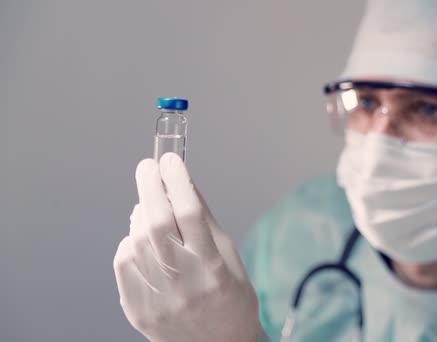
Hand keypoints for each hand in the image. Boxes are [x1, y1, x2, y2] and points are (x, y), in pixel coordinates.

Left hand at [113, 153, 260, 341]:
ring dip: (141, 213)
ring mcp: (158, 298)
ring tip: (150, 208)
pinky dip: (130, 241)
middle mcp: (184, 283)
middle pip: (157, 222)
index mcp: (213, 268)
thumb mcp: (230, 256)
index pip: (189, 213)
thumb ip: (205, 220)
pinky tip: (142, 239)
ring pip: (137, 239)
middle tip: (148, 168)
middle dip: (149, 186)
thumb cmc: (231, 298)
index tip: (171, 160)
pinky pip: (124, 262)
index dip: (177, 180)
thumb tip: (183, 182)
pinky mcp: (138, 309)